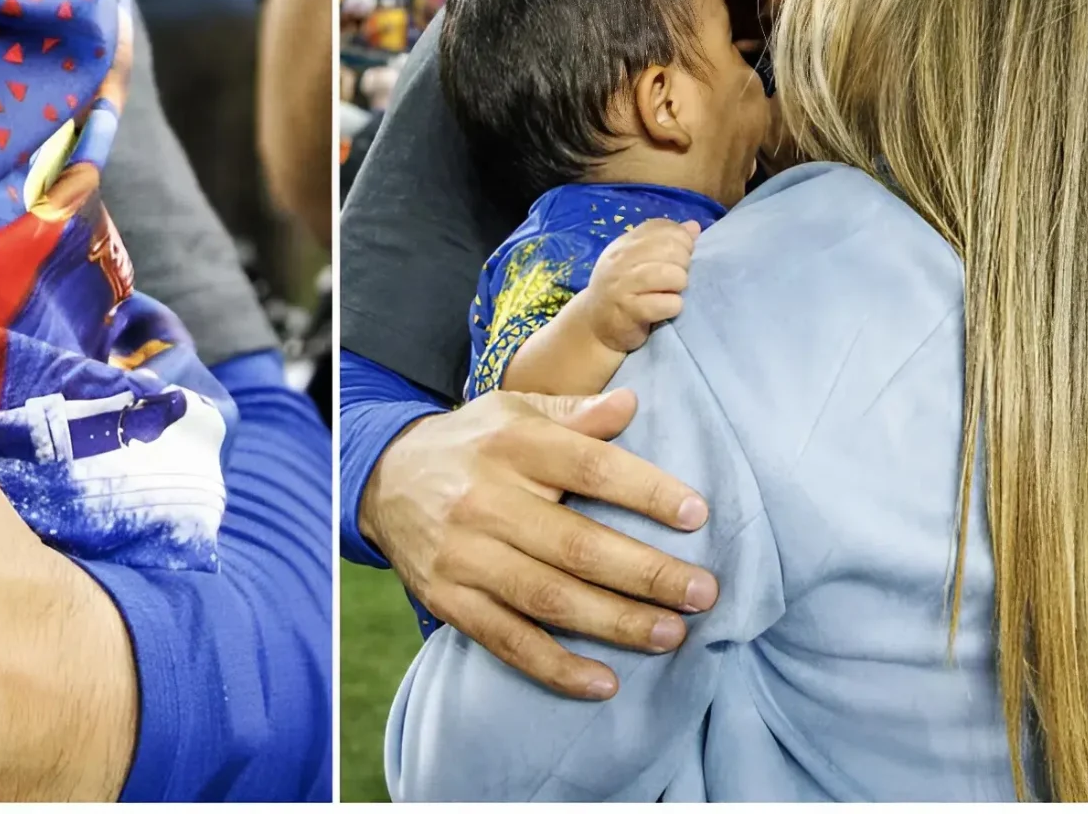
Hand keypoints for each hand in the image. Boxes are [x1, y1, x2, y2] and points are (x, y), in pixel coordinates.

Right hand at [357, 389, 716, 700]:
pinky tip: (605, 683)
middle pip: (577, 544)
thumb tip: (632, 404)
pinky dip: (558, 668)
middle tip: (703, 593)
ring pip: (550, 598)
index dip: (644, 491)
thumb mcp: (512, 410)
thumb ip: (572, 412)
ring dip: (617, 622)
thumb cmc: (470, 445)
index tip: (697, 515)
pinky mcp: (449, 600)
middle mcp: (487, 499)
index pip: (588, 467)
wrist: (383, 478)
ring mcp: (466, 554)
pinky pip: (509, 641)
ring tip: (672, 634)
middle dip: (647, 573)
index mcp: (511, 444)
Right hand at [574, 221, 697, 356]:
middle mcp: (621, 259)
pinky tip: (669, 309)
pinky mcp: (629, 310)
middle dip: (684, 263)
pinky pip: (666, 303)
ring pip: (670, 274)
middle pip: (670, 248)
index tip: (682, 255)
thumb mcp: (636, 261)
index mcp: (625, 243)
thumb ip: (662, 242)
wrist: (594, 326)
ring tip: (674, 292)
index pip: (660, 227)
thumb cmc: (622, 290)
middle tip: (678, 278)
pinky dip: (674, 306)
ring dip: (680, 284)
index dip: (680, 238)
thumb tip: (694, 227)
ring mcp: (623, 284)